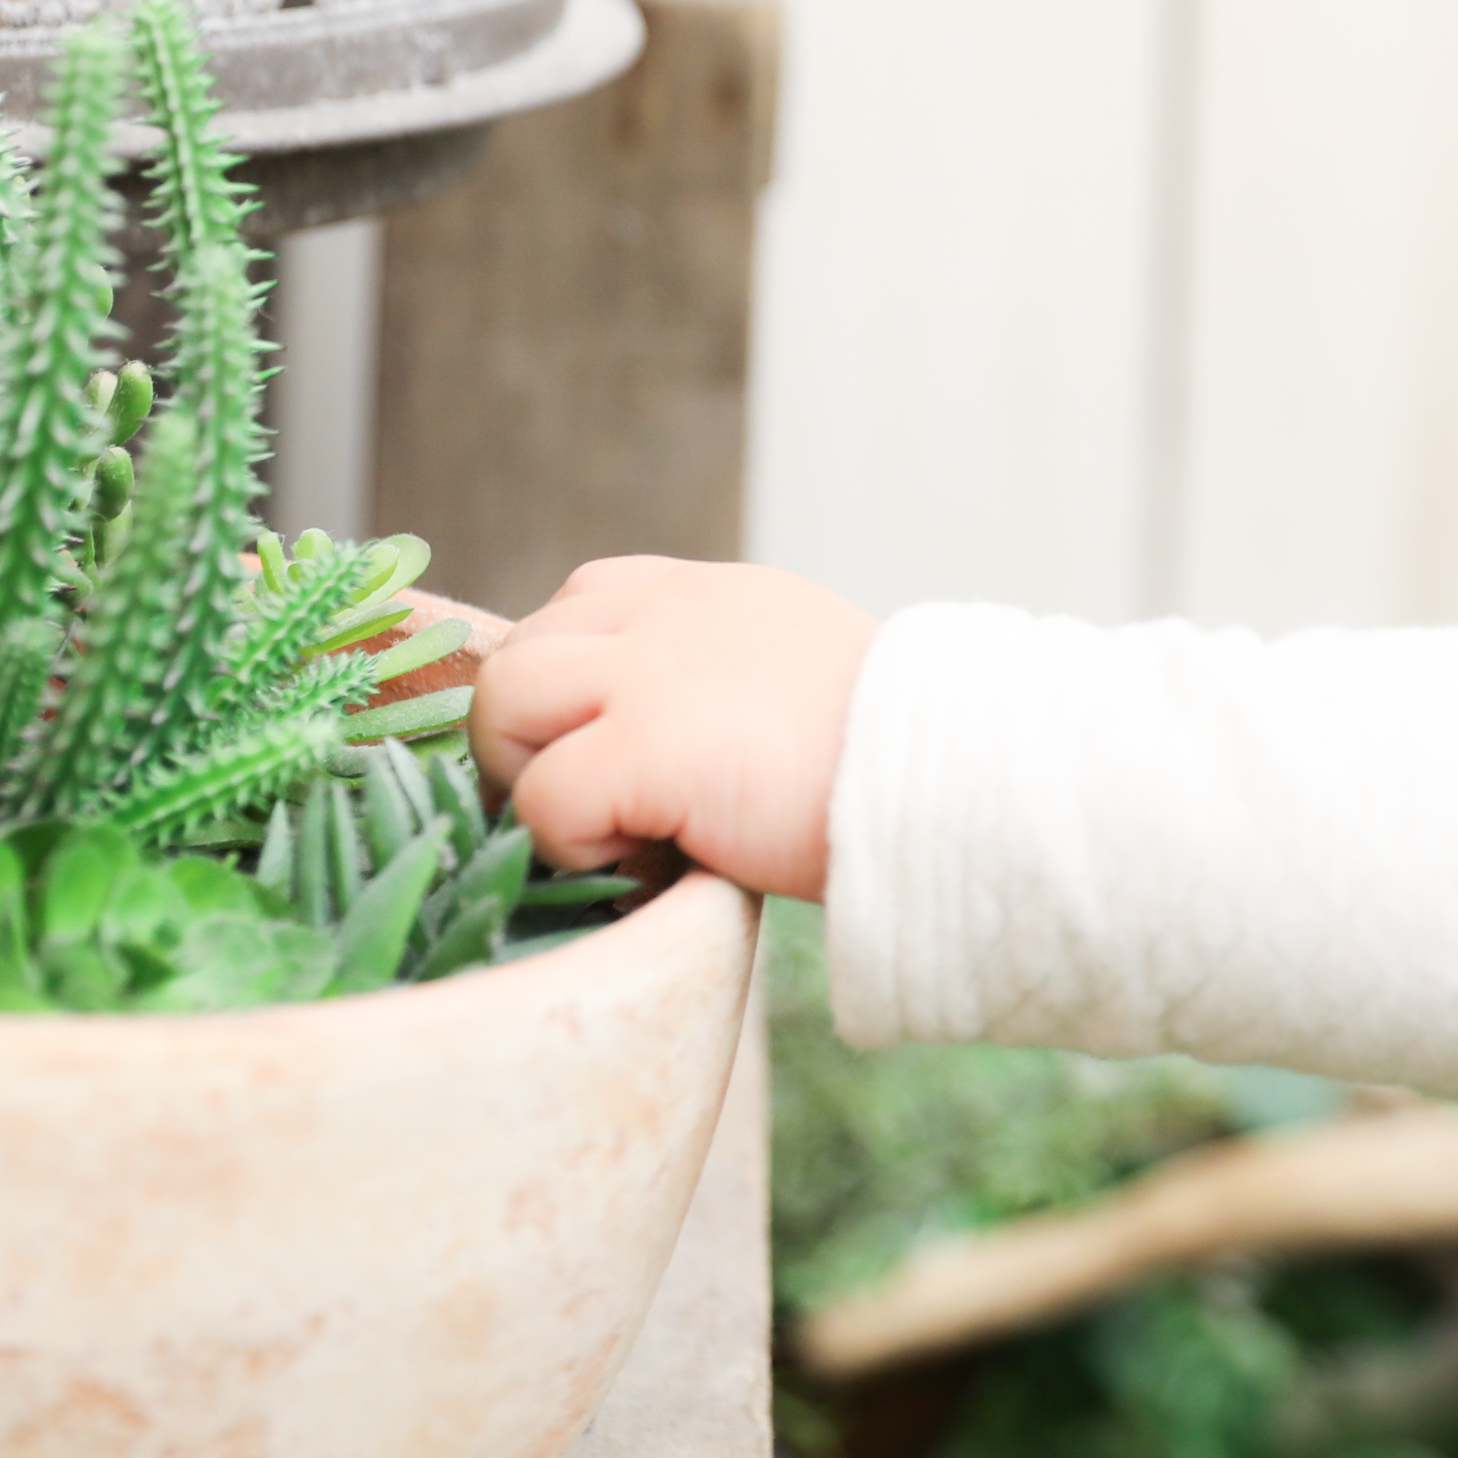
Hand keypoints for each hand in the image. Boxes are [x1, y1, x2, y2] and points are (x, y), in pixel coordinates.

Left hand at [470, 556, 878, 899]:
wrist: (953, 777)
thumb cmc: (894, 754)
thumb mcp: (800, 672)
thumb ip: (725, 676)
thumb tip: (675, 743)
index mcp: (706, 594)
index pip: (580, 603)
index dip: (570, 684)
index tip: (603, 748)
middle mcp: (666, 612)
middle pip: (522, 650)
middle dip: (526, 736)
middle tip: (578, 807)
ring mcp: (648, 673)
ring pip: (504, 702)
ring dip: (527, 777)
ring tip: (594, 832)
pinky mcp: (643, 747)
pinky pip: (543, 797)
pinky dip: (567, 844)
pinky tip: (637, 864)